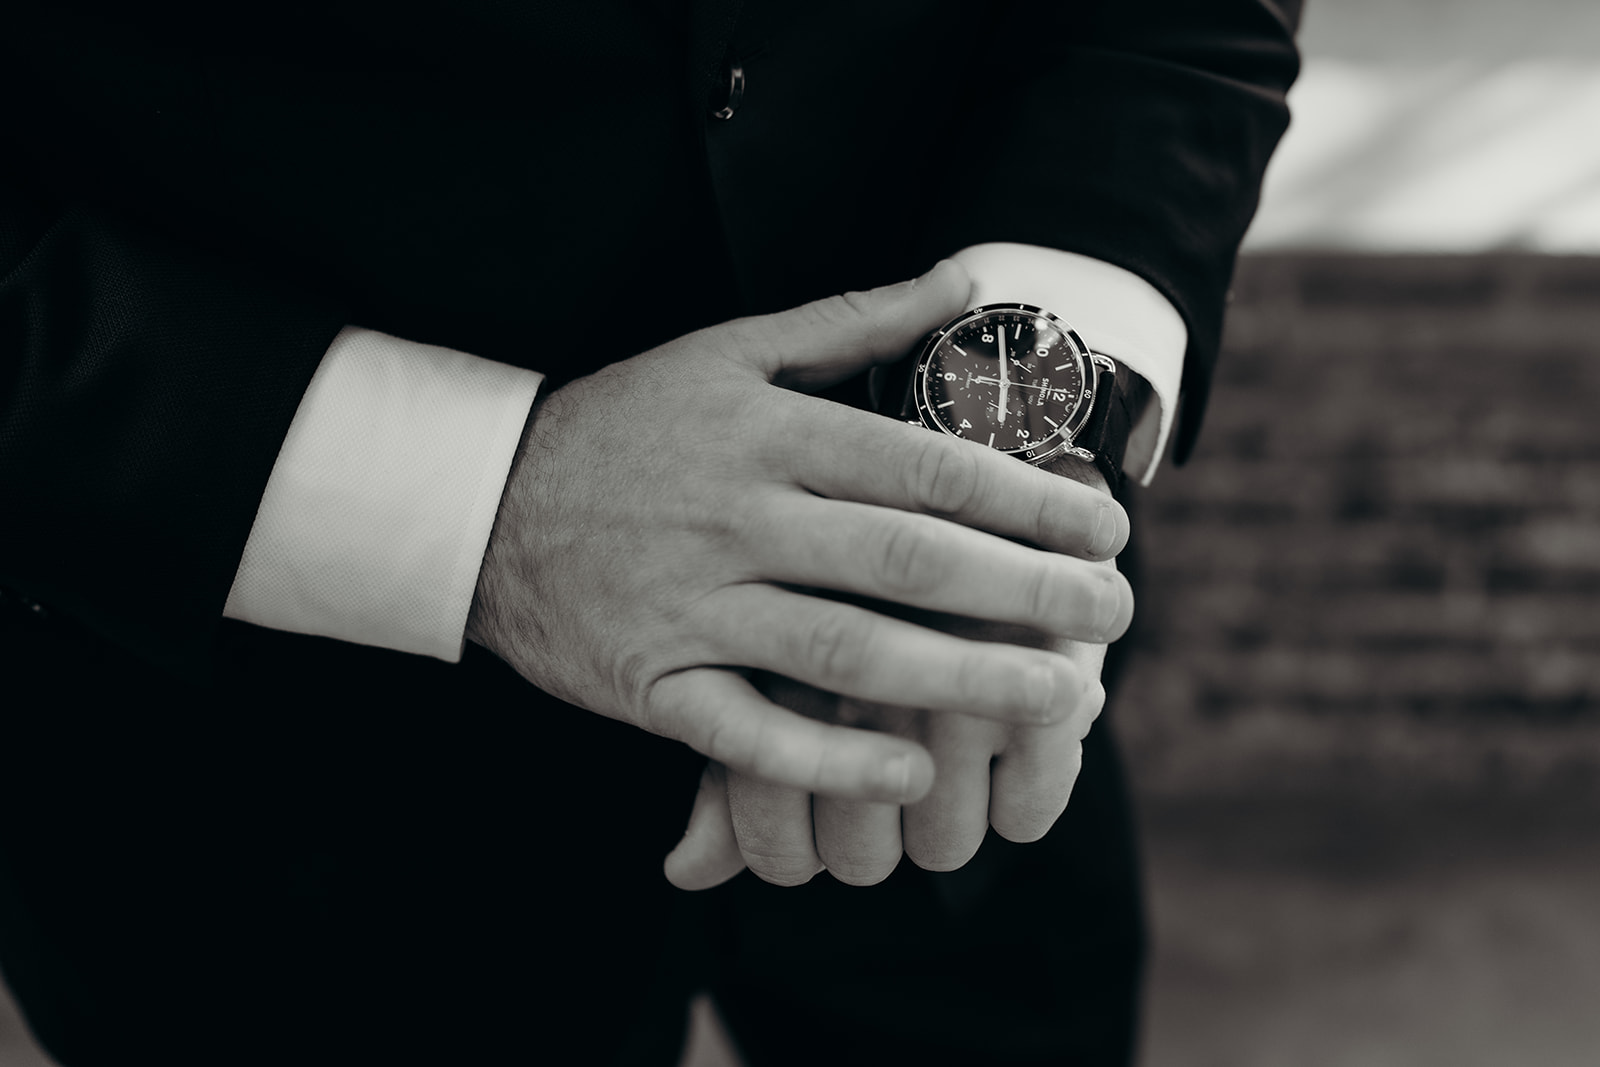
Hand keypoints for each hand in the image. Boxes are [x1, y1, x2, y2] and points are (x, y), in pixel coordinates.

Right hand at [467, 262, 1132, 804]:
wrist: (484, 503)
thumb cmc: (627, 425)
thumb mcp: (729, 353)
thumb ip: (853, 321)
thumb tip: (962, 276)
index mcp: (767, 435)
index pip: (921, 468)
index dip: (1026, 500)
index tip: (1105, 527)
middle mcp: (737, 518)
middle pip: (905, 561)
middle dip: (1026, 591)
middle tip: (1115, 615)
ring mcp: (694, 606)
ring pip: (844, 651)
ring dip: (961, 681)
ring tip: (1058, 700)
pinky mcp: (653, 681)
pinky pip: (748, 730)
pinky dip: (828, 758)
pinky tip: (913, 774)